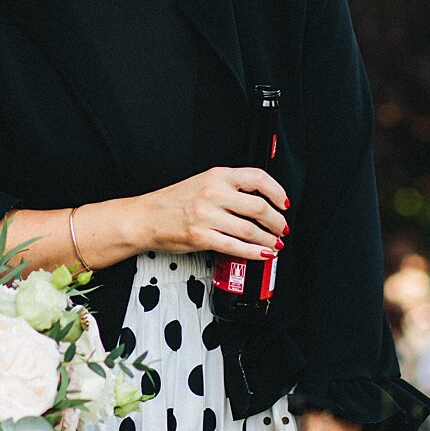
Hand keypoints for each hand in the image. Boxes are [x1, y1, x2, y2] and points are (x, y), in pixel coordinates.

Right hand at [137, 166, 289, 258]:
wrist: (145, 217)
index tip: (284, 203)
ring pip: (250, 230)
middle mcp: (213, 194)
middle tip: (282, 229)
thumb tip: (261, 201)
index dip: (277, 192)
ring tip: (275, 244)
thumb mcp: (203, 182)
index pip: (258, 178)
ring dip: (269, 240)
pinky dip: (254, 253)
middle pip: (259, 207)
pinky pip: (235, 247)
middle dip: (277, 222)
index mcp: (217, 176)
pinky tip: (262, 254)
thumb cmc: (173, 202)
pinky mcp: (201, 237)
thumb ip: (230, 188)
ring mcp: (207, 216)